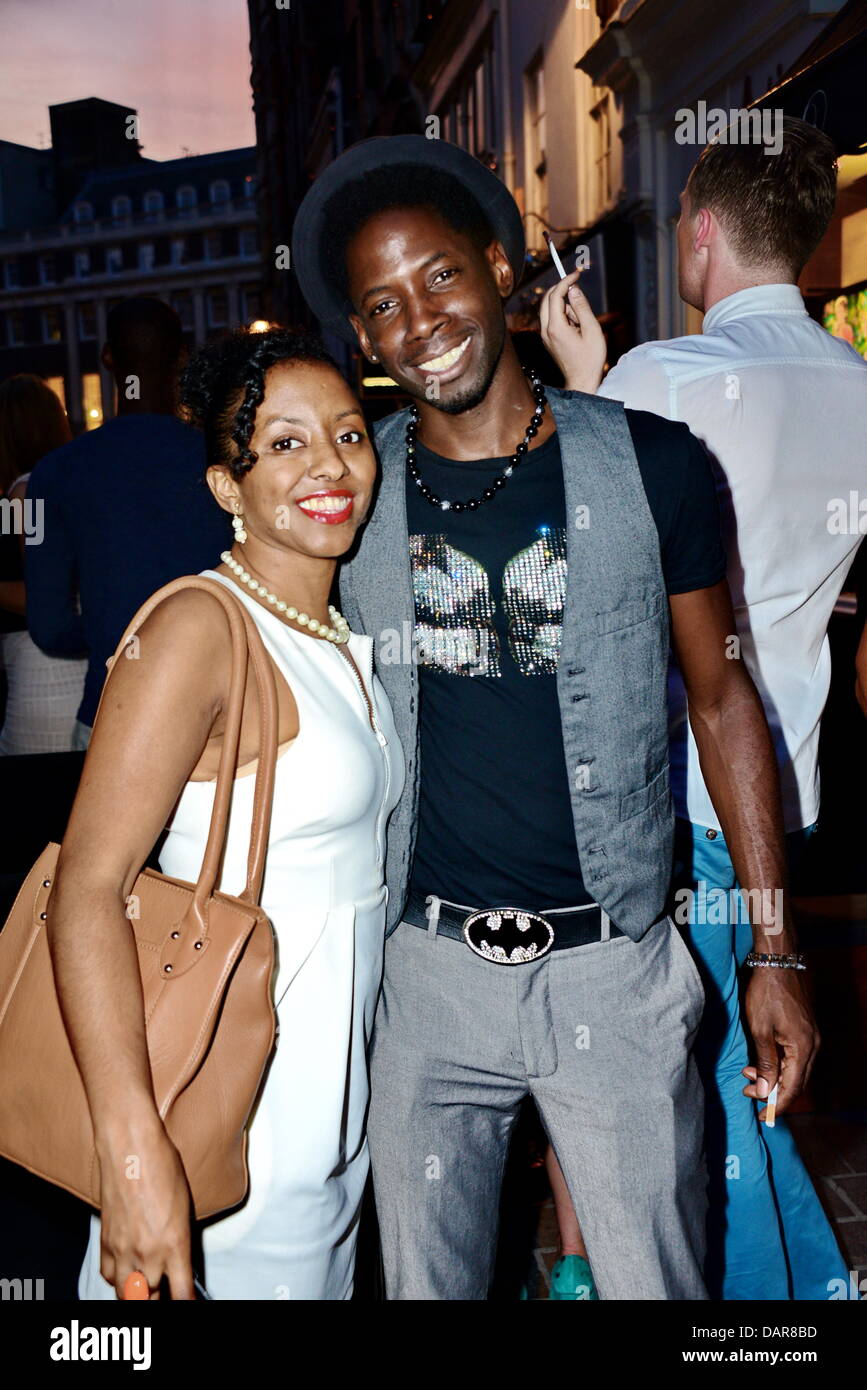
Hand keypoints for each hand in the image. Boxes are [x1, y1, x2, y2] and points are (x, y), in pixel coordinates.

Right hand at [96, 1123, 195, 1299]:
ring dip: (137, 1293)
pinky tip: (125, 1270)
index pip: (181, 1293)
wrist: (130, 1148)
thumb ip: (181, 1240)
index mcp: (175, 1244)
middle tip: (165, 1292)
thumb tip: (179, 1262)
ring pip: (127, 1294)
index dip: (185, 1303)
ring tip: (146, 1286)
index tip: (187, 1303)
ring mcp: (124, 1250)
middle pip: (151, 1299)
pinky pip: (109, 1276)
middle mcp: (149, 1253)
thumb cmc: (162, 1167)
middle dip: (159, 1298)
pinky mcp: (106, 1242)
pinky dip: (117, 1279)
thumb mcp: (185, 1205)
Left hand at [539, 270, 606, 392]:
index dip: (566, 281)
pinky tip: (576, 328)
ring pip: (549, 309)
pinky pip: (552, 319)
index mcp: (555, 328)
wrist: (582, 381)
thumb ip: (582, 307)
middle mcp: (545, 331)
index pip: (555, 295)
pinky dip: (563, 316)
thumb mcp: (592, 330)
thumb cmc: (590, 359)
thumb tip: (573, 289)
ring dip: (565, 306)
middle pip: (547, 299)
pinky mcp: (548, 339)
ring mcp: (544, 336)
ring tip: (581, 323)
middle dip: (562, 291)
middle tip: (578, 290)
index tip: (577, 274)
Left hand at [742, 965, 819, 1119]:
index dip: (776, 1105)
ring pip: (796, 1069)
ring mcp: (812, 1036)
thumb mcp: (759, 1029)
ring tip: (748, 1073)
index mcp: (803, 1048)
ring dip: (774, 1077)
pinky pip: (796, 1056)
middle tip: (748, 1093)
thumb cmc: (766, 992)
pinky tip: (760, 1060)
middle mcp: (813, 1045)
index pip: (792, 1089)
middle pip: (796, 1082)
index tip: (760, 1116)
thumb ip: (765, 1062)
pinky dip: (779, 1063)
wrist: (778, 961)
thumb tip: (765, 1091)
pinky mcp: (806, 1028)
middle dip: (772, 1092)